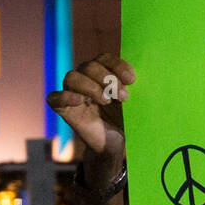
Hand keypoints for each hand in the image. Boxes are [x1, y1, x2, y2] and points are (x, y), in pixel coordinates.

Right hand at [47, 53, 134, 183]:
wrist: (114, 145)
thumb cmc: (123, 121)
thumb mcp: (131, 102)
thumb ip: (131, 86)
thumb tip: (149, 72)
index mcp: (101, 74)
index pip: (104, 58)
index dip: (116, 65)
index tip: (132, 80)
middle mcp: (84, 80)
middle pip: (88, 66)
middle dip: (108, 79)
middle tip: (123, 97)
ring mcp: (72, 94)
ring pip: (72, 77)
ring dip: (92, 87)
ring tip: (107, 101)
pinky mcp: (63, 110)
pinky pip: (54, 98)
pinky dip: (65, 97)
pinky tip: (80, 101)